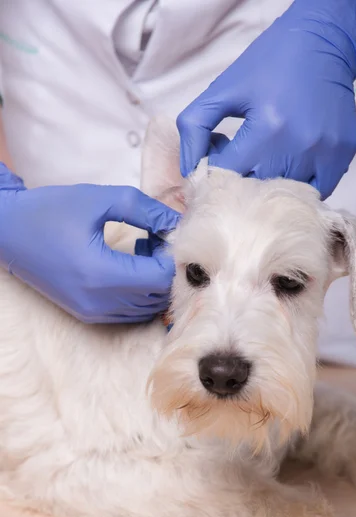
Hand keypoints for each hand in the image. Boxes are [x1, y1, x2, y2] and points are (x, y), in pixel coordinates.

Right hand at [0, 164, 179, 322]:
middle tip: (158, 241)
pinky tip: (129, 267)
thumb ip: (144, 210)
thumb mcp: (99, 200)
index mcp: (101, 274)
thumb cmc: (50, 211)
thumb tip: (175, 223)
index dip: (173, 258)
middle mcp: (99, 302)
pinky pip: (128, 312)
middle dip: (166, 270)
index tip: (171, 235)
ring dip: (154, 282)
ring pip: (145, 308)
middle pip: (157, 297)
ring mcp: (92, 313)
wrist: (8, 232)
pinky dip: (139, 293)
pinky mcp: (87, 314)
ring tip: (143, 252)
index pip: (160, 279)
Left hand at [178, 0, 355, 198]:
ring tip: (269, 160)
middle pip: (257, 189)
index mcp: (267, 127)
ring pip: (287, 193)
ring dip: (272, 185)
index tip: (222, 159)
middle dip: (243, 182)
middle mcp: (299, 145)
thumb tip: (189, 170)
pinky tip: (292, 163)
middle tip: (244, 161)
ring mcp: (325, 152)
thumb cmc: (268, 65)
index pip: (228, 175)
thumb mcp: (224, 89)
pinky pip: (317, 189)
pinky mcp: (343, 154)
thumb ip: (195, 127)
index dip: (217, 172)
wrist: (323, 42)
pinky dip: (301, 184)